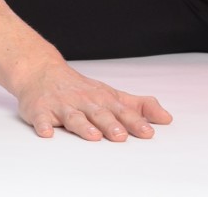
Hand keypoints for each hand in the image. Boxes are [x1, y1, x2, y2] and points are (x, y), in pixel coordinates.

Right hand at [13, 61, 172, 140]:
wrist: (42, 71)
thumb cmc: (82, 89)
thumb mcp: (112, 95)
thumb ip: (139, 107)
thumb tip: (166, 118)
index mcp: (103, 99)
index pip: (122, 111)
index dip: (135, 122)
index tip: (148, 132)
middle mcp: (84, 101)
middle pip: (99, 114)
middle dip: (111, 124)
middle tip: (121, 136)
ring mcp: (62, 106)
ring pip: (74, 117)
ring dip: (83, 126)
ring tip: (93, 136)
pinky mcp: (40, 110)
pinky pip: (41, 119)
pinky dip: (43, 125)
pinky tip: (47, 133)